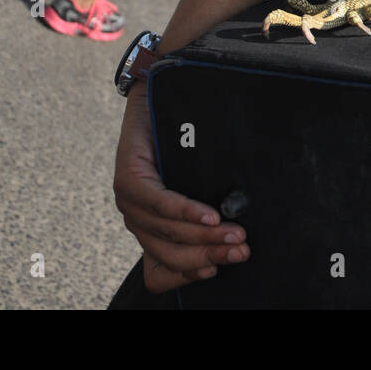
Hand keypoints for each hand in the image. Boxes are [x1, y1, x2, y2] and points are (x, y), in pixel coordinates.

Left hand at [113, 87, 248, 292]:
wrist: (158, 94)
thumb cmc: (184, 140)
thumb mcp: (196, 182)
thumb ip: (207, 210)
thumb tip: (240, 234)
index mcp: (150, 228)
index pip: (161, 269)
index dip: (188, 275)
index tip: (219, 271)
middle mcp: (136, 220)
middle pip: (170, 252)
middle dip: (209, 255)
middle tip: (243, 251)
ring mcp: (128, 201)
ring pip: (167, 231)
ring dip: (206, 236)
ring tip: (237, 234)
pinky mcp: (127, 179)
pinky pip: (160, 203)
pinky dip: (187, 211)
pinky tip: (211, 216)